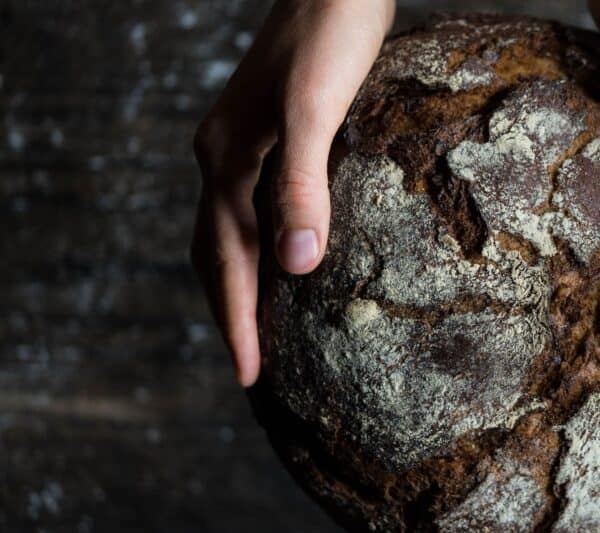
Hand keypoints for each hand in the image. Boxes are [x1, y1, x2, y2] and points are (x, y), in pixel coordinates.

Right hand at [191, 0, 394, 385]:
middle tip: (252, 371)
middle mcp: (225, 157)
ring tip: (263, 331)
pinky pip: (256, 208)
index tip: (250, 376)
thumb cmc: (330, 36)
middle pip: (216, 253)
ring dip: (243, 284)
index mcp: (226, 159)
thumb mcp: (315, 108)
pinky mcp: (274, 137)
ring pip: (233, 232)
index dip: (237, 321)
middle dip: (231, 313)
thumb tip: (296, 266)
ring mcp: (245, 146)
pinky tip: (293, 259)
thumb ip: (301, 181)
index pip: (225, 259)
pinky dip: (265, 247)